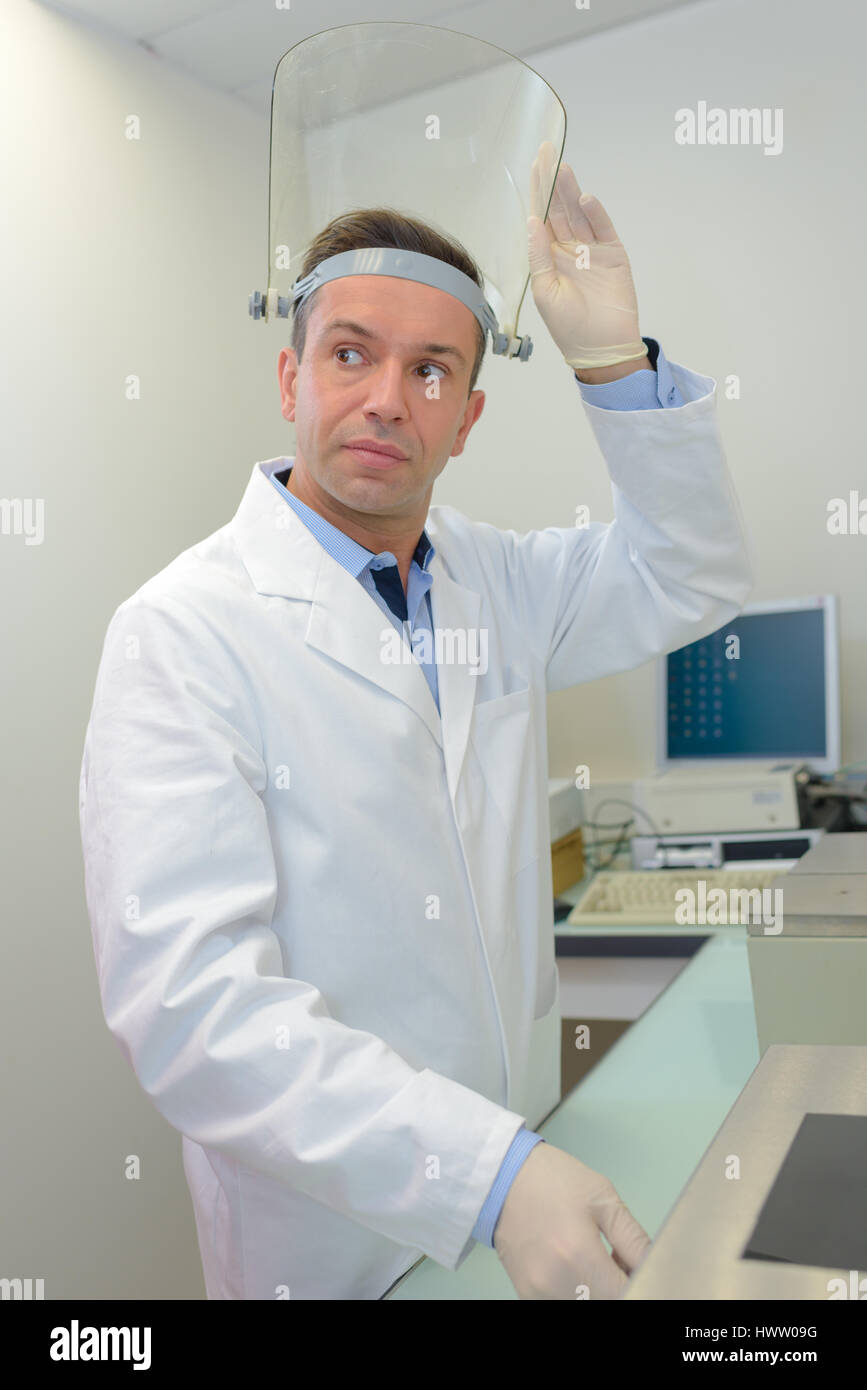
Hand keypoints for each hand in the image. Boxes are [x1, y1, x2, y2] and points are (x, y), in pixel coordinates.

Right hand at [493, 1142, 650, 1299]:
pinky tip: (575, 1266)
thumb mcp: (603, 1198)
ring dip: (599, 1291)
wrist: (502, 1176)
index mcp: (579, 1255)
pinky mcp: (527, 1296)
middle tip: (617, 1258)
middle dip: (619, 1286)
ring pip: (587, 1304)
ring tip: (593, 1258)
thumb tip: (656, 1268)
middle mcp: (555, 1283)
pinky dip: (578, 1293)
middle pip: (607, 1302)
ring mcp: (538, 1294)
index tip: (637, 1267)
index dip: (639, 1282)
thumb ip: (634, 1240)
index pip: (626, 1295)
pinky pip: (564, 1303)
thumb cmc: (552, 1180)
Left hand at [527, 141, 645, 370]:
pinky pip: (602, 229)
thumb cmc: (568, 326)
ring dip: (570, 192)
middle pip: (559, 208)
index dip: (537, 192)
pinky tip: (584, 198)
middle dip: (552, 182)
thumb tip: (532, 222)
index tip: (534, 165)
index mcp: (549, 256)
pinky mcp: (613, 254)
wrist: (601, 348)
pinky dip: (595, 213)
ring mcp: (592, 250)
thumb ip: (539, 255)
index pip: (541, 217)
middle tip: (547, 152)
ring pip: (579, 213)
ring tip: (562, 170)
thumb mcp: (546, 292)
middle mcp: (569, 248)